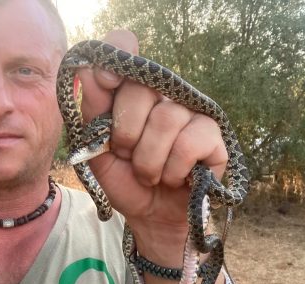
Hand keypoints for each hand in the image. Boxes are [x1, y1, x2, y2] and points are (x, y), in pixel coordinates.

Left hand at [78, 30, 227, 262]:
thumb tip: (92, 69)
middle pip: (141, 89)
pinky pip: (190, 142)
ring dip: (149, 160)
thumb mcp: (98, 149)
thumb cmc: (124, 179)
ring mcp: (191, 113)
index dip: (118, 51)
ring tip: (150, 174)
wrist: (149, 215)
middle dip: (126, 133)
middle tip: (128, 155)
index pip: (125, 47)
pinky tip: (175, 178)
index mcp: (131, 93)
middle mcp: (163, 96)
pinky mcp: (213, 136)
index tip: (106, 79)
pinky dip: (173, 169)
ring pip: (166, 119)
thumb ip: (93, 111)